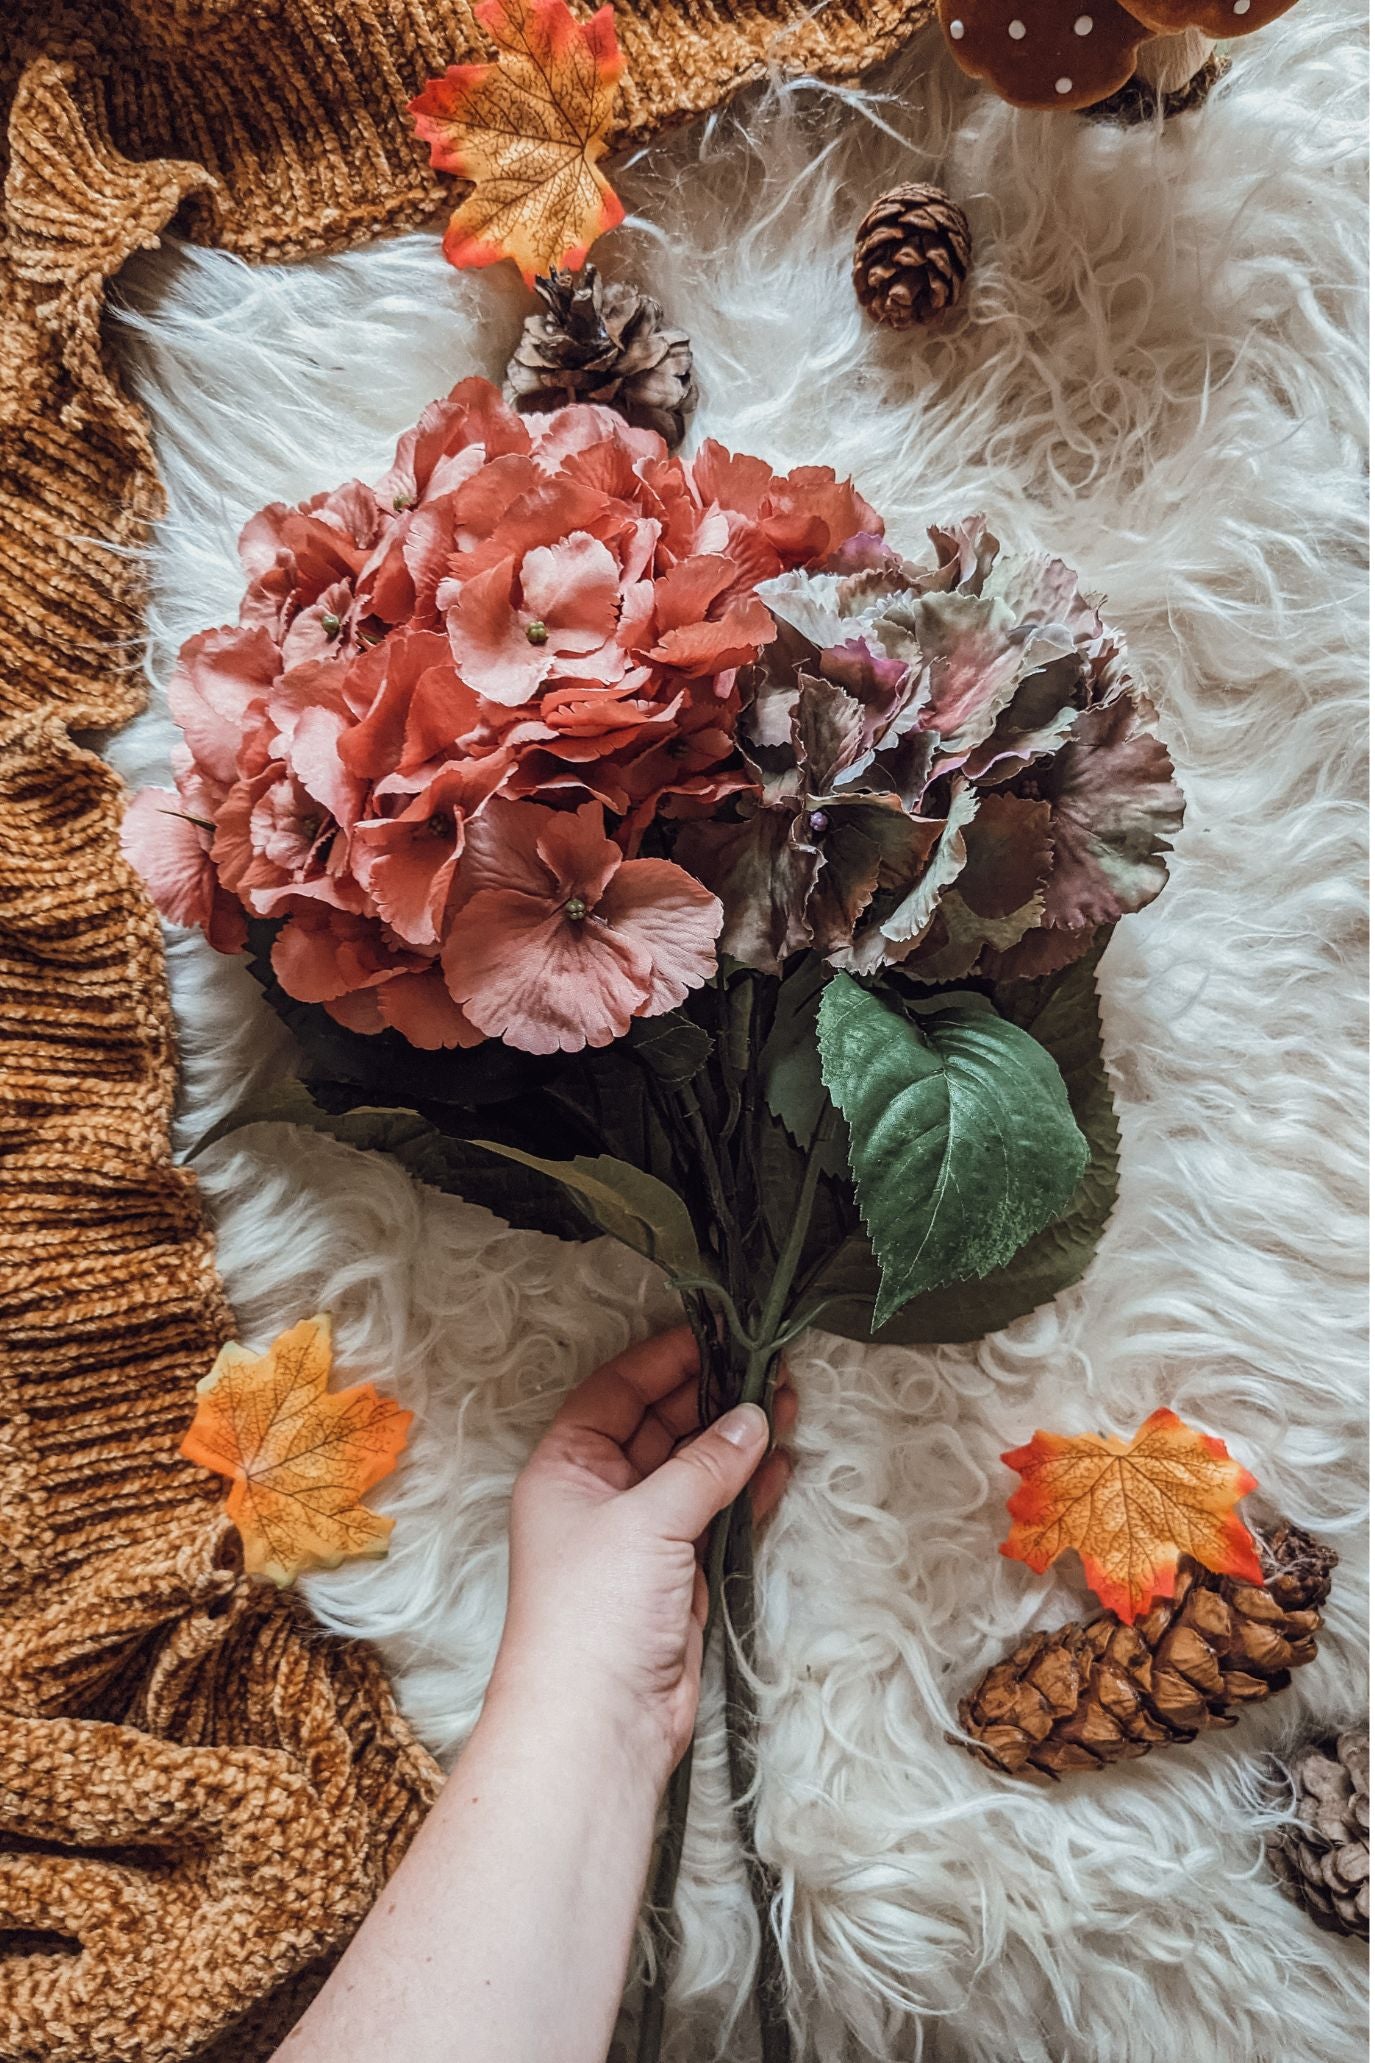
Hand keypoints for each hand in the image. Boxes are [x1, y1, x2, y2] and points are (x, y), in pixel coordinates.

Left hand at [489, 1326, 794, 1789]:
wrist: (598, 1723)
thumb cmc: (596, 1611)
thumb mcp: (647, 1520)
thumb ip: (705, 1465)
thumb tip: (752, 1417)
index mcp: (565, 1466)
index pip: (616, 1390)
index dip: (666, 1360)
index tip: (720, 1334)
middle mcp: (597, 1494)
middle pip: (659, 1425)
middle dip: (712, 1398)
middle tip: (769, 1367)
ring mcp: (638, 1535)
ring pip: (693, 1469)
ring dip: (736, 1440)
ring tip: (788, 1403)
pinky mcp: (675, 1574)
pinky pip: (714, 1513)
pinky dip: (745, 1488)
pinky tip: (780, 1462)